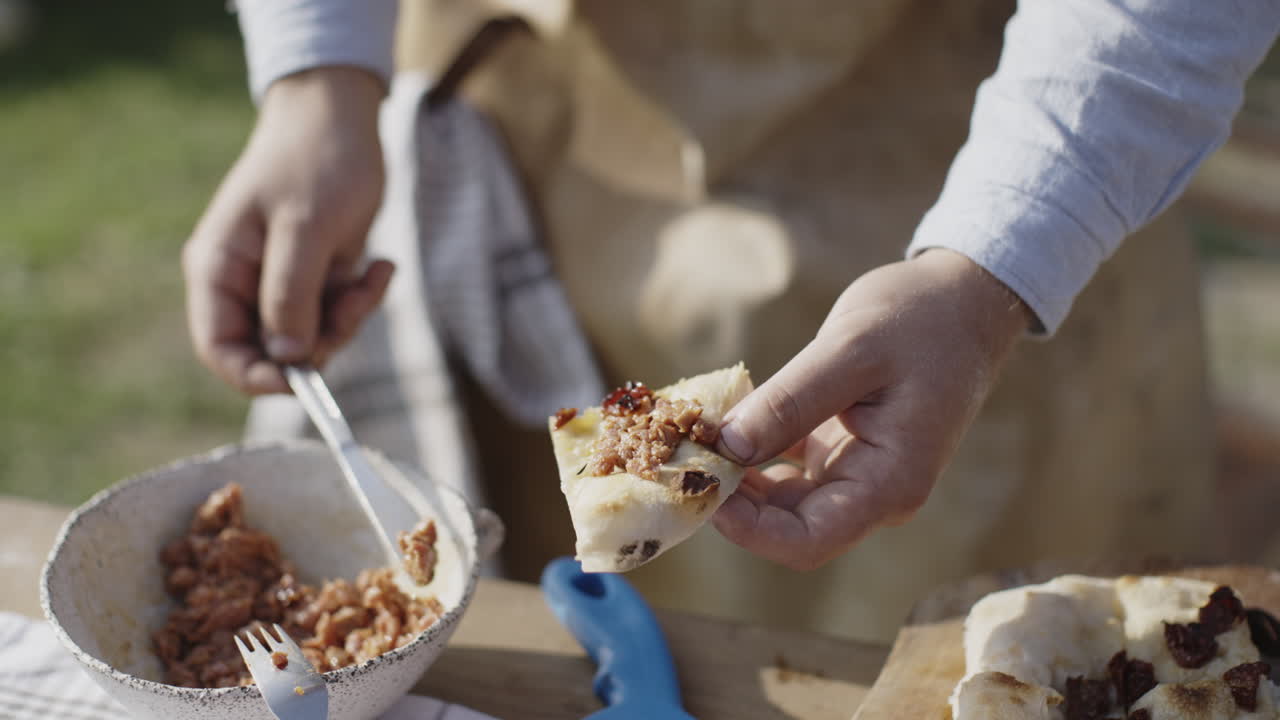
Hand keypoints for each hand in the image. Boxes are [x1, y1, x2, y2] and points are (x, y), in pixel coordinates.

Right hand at [182, 67, 394, 394]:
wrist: (342, 116)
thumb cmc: (315, 160)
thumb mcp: (306, 227)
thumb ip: (291, 293)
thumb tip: (286, 356)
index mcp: (218, 268)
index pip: (219, 348)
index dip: (255, 376)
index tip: (302, 380)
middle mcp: (243, 281)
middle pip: (271, 350)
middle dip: (319, 341)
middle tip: (354, 307)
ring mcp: (280, 281)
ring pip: (311, 337)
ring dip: (350, 317)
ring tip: (375, 273)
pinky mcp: (315, 276)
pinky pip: (337, 313)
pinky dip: (363, 299)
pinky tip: (383, 266)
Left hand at [712, 249, 1032, 569]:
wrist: (963, 299)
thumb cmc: (919, 319)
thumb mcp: (851, 350)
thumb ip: (790, 401)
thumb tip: (726, 447)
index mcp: (889, 482)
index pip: (807, 540)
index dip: (747, 528)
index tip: (702, 485)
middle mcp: (872, 490)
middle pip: (787, 527)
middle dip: (731, 502)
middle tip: (680, 458)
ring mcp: (854, 471)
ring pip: (780, 502)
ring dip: (734, 478)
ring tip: (690, 440)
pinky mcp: (837, 448)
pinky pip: (784, 468)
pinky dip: (748, 451)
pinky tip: (714, 427)